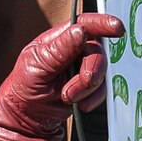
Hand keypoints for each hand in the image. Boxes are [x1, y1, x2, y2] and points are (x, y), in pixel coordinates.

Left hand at [0, 13, 124, 140]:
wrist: (28, 116)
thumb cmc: (25, 86)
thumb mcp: (37, 65)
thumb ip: (59, 49)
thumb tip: (80, 31)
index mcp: (59, 38)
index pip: (84, 24)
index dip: (102, 23)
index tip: (116, 28)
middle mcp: (74, 50)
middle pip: (97, 51)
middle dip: (89, 72)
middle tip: (71, 90)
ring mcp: (83, 68)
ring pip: (101, 72)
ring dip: (86, 89)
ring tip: (66, 97)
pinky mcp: (89, 86)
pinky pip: (102, 89)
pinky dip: (92, 99)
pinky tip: (78, 104)